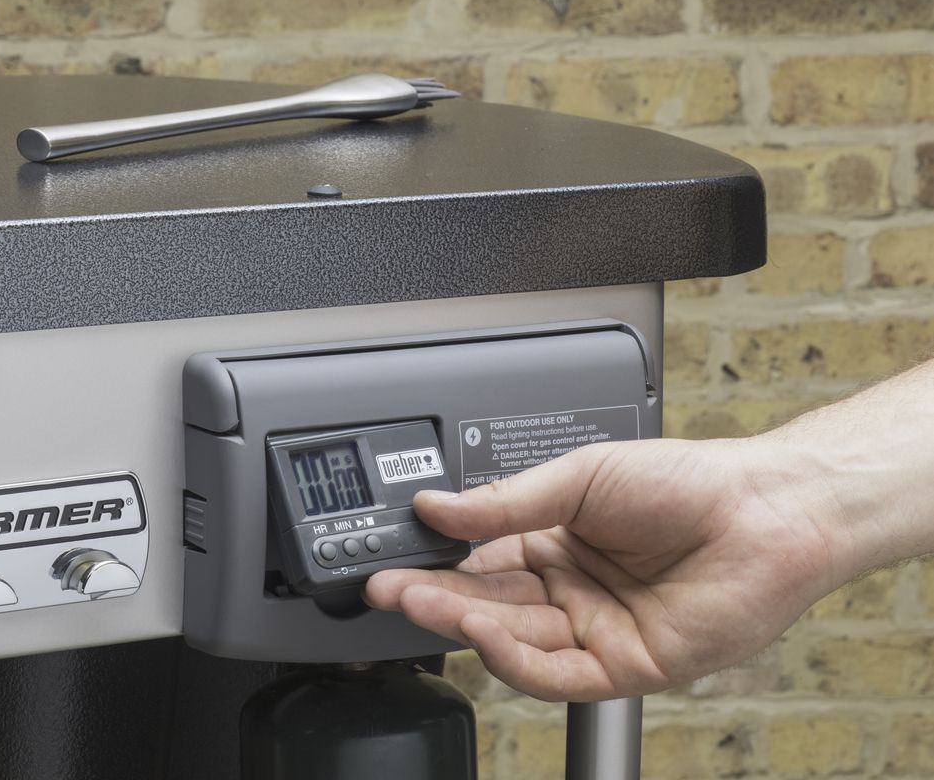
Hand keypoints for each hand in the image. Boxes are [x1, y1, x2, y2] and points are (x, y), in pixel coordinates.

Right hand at [364, 437, 844, 701]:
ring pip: (511, 640)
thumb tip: (436, 506)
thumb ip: (505, 501)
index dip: (433, 562)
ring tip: (420, 602)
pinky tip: (482, 630)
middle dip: (432, 597)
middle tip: (386, 587)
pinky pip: (557, 674)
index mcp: (554, 540)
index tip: (391, 556)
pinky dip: (512, 656)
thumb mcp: (580, 476)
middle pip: (485, 602)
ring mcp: (595, 630)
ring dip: (461, 624)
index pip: (477, 560)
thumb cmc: (688, 483)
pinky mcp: (625, 666)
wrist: (763, 511)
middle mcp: (569, 590)